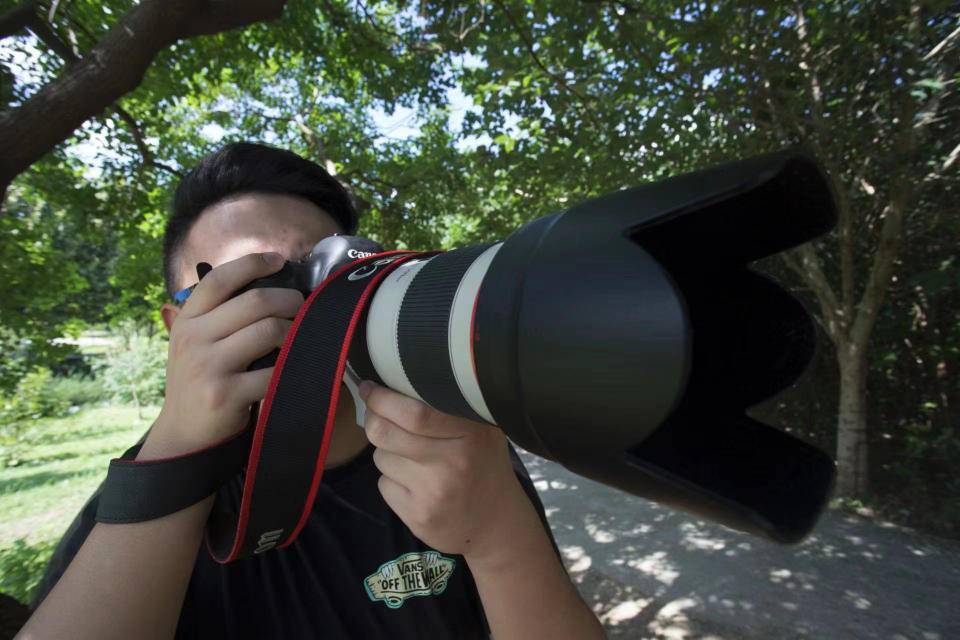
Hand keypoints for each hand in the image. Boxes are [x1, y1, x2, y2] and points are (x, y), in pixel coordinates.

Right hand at [145, 252, 303, 457]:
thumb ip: (218, 317)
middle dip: (289, 300)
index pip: (219, 279)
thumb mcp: (194, 344)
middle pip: (254, 302)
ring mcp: (208, 367)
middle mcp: (194, 339)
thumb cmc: (200, 382)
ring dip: (295, 331)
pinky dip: (294, 368)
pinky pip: (273, 372)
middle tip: (303, 307)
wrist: (184, 435)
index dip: (251, 264)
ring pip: (269, 331)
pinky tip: (302, 368)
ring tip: (302, 337)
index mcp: (187, 321)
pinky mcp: (226, 395)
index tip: (278, 260)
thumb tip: (267, 284)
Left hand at [359, 381, 536, 561]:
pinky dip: (392, 481)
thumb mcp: (483, 429)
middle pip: (385, 433)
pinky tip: (415, 484)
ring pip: (381, 458)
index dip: (382, 398)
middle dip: (373, 419)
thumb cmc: (484, 465)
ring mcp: (434, 493)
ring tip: (414, 459)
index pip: (414, 412)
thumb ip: (451, 405)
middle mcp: (453, 464)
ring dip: (388, 453)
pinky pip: (384, 485)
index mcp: (471, 435)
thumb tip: (398, 380)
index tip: (370, 388)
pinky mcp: (418, 517)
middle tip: (375, 413)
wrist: (496, 524)